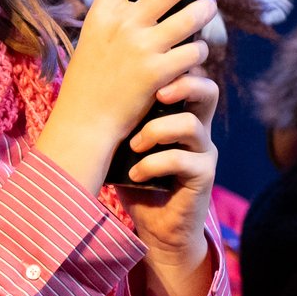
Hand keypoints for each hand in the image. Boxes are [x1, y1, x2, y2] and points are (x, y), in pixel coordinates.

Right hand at [35, 0, 222, 192]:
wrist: (84, 123)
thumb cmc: (88, 88)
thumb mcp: (93, 45)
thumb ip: (115, 24)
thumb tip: (146, 7)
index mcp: (102, 14)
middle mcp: (124, 24)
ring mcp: (143, 46)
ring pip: (191, 18)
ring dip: (205, 13)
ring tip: (209, 9)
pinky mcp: (160, 71)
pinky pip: (194, 53)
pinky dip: (199, 55)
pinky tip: (197, 57)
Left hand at [121, 70, 221, 295]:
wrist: (157, 229)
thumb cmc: (138, 181)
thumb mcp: (126, 143)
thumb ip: (122, 117)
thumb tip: (89, 85)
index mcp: (181, 113)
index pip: (188, 76)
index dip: (172, 67)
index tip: (141, 68)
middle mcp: (198, 128)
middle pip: (207, 89)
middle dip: (180, 85)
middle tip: (155, 94)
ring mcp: (203, 152)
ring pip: (191, 125)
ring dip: (157, 131)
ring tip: (134, 145)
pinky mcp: (203, 177)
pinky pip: (182, 159)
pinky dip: (153, 164)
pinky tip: (136, 173)